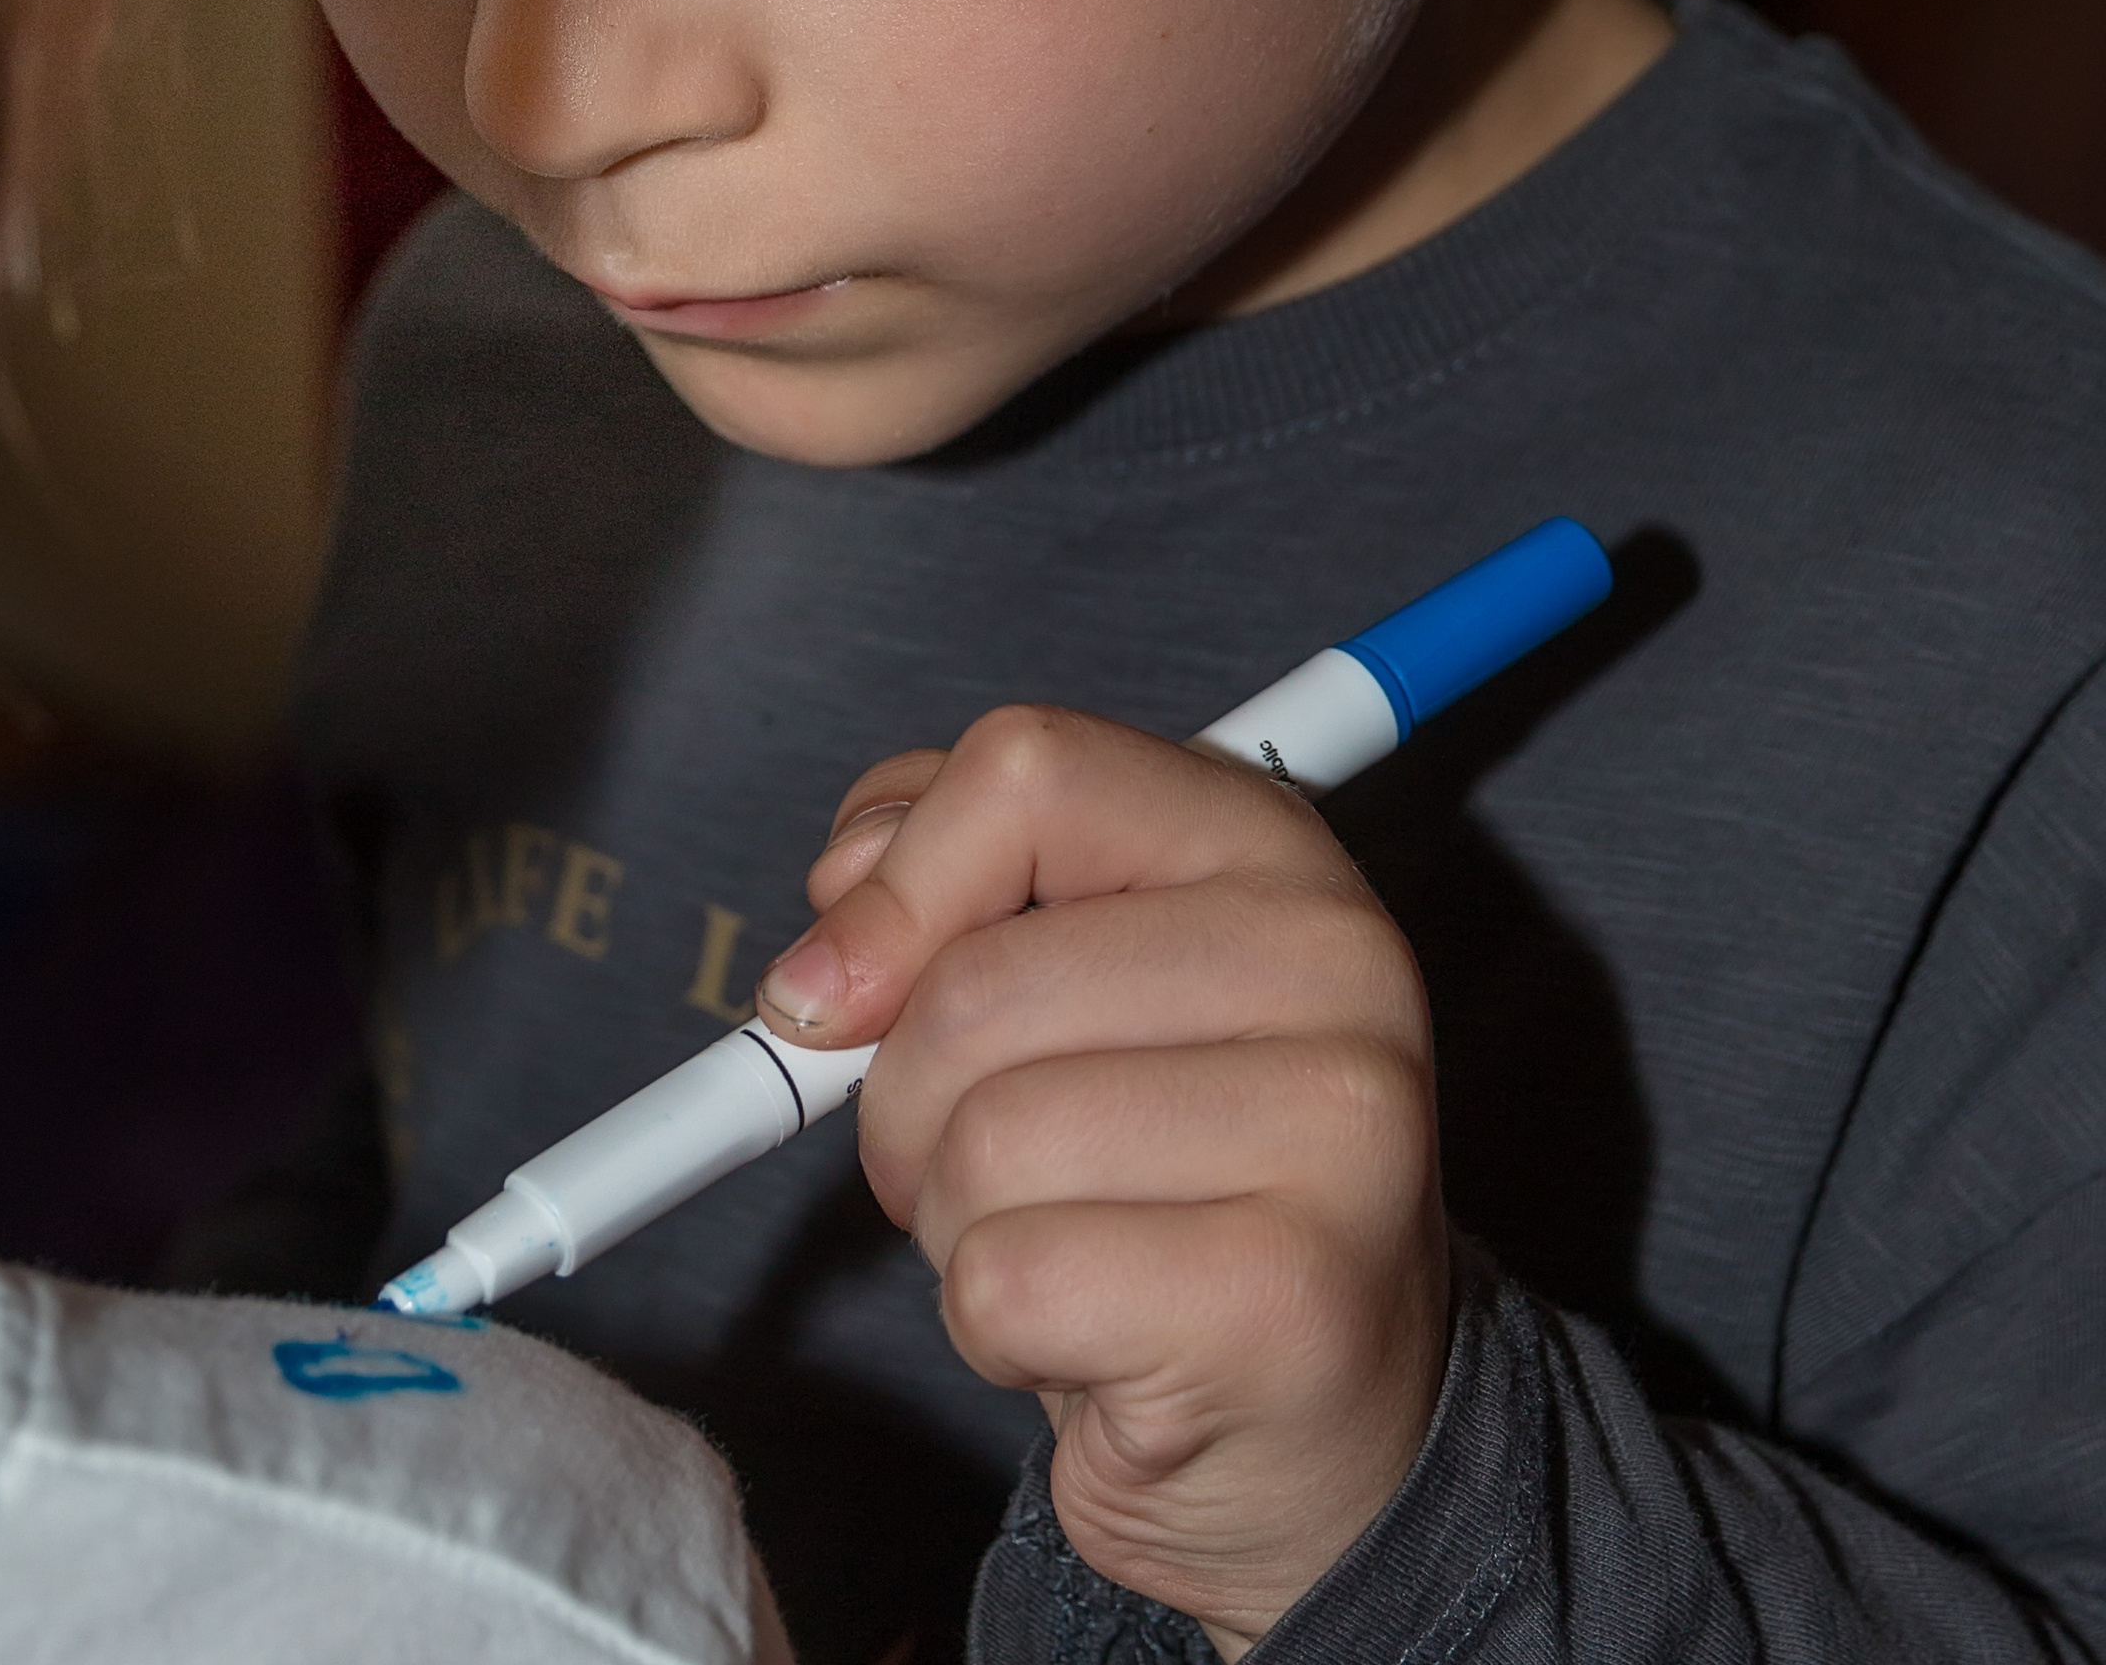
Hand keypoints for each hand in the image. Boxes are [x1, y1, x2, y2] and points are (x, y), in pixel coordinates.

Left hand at [755, 706, 1448, 1654]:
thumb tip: (837, 912)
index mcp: (1265, 840)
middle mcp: (1335, 956)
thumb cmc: (1156, 1163)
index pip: (1030, 768)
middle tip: (974, 1160)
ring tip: (1059, 1238)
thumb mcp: (1057, 973)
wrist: (1312, 1409)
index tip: (838, 988)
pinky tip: (1090, 1333)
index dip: (896, 881)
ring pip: (984, 1138)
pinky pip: (1008, 1280)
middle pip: (977, 984)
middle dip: (906, 1099)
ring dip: (954, 1219)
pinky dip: (991, 1327)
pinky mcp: (1294, 1294)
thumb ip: (942, 879)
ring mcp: (1341, 1126)